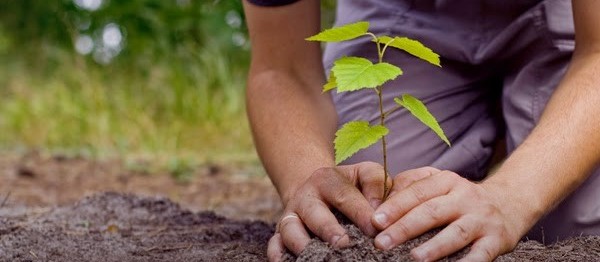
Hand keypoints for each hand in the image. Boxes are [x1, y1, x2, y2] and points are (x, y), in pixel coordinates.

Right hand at [267, 162, 390, 261]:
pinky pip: (274, 244)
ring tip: (320, 257)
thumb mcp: (363, 174)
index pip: (344, 194)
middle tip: (344, 244)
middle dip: (328, 229)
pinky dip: (278, 254)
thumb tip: (379, 212)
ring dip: (302, 243)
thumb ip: (375, 184)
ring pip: (290, 229)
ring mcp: (291, 215)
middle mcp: (305, 197)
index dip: (360, 212)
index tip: (375, 229)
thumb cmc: (349, 186)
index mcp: (327, 179)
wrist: (315, 189)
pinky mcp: (280, 233)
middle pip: (314, 212)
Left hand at [371, 167, 529, 261]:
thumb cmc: (461, 197)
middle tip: (382, 242)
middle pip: (431, 211)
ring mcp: (482, 219)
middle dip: (405, 228)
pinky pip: (481, 255)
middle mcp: (465, 197)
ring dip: (434, 247)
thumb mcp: (440, 183)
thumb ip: (412, 186)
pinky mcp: (497, 240)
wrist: (510, 202)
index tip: (375, 221)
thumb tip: (382, 201)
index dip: (395, 206)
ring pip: (456, 233)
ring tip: (413, 258)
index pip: (418, 192)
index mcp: (447, 181)